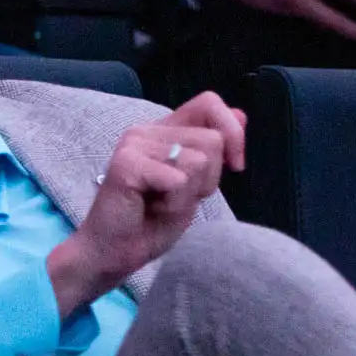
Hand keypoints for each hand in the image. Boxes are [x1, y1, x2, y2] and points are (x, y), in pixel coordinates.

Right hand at [46, 92, 244, 314]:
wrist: (115, 252)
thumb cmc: (152, 221)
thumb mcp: (195, 183)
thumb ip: (213, 149)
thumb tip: (241, 115)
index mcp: (163, 130)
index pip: (209, 103)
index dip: (232, 132)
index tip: (235, 166)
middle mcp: (146, 130)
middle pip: (212, 139)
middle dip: (209, 178)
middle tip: (177, 196)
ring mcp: (134, 144)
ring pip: (199, 160)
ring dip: (190, 193)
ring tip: (163, 203)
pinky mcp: (126, 163)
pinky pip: (178, 180)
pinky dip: (174, 204)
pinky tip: (152, 209)